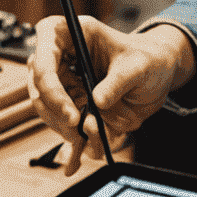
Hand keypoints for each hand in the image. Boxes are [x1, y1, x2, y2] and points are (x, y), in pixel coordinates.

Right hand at [28, 20, 193, 175]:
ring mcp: (62, 82)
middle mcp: (60, 57)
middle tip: (80, 131)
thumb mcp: (139, 65)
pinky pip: (62, 126)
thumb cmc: (147, 58)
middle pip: (39, 88)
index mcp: (70, 34)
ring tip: (95, 138)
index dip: (50, 87)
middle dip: (59, 114)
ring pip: (48, 111)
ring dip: (69, 130)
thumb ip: (119, 81)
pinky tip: (76, 162)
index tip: (71, 114)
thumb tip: (97, 101)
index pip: (43, 58)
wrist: (158, 76)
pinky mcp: (70, 103)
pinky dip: (72, 143)